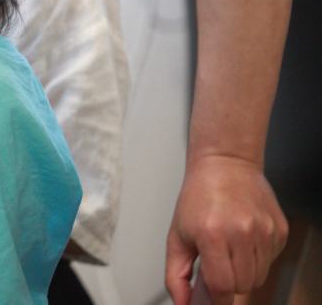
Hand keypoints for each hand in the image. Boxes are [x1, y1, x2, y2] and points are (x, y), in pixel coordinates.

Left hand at [166, 155, 287, 304]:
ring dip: (243, 272)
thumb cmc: (199, 197)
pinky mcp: (279, 230)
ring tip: (229, 248)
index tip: (212, 299)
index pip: (222, 287)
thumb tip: (181, 303)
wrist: (225, 165)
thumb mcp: (176, 235)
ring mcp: (264, 231)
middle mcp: (242, 232)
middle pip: (243, 286)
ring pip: (258, 277)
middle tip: (217, 264)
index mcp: (213, 234)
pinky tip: (243, 239)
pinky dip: (256, 258)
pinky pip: (270, 261)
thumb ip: (176, 274)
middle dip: (228, 283)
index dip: (217, 299)